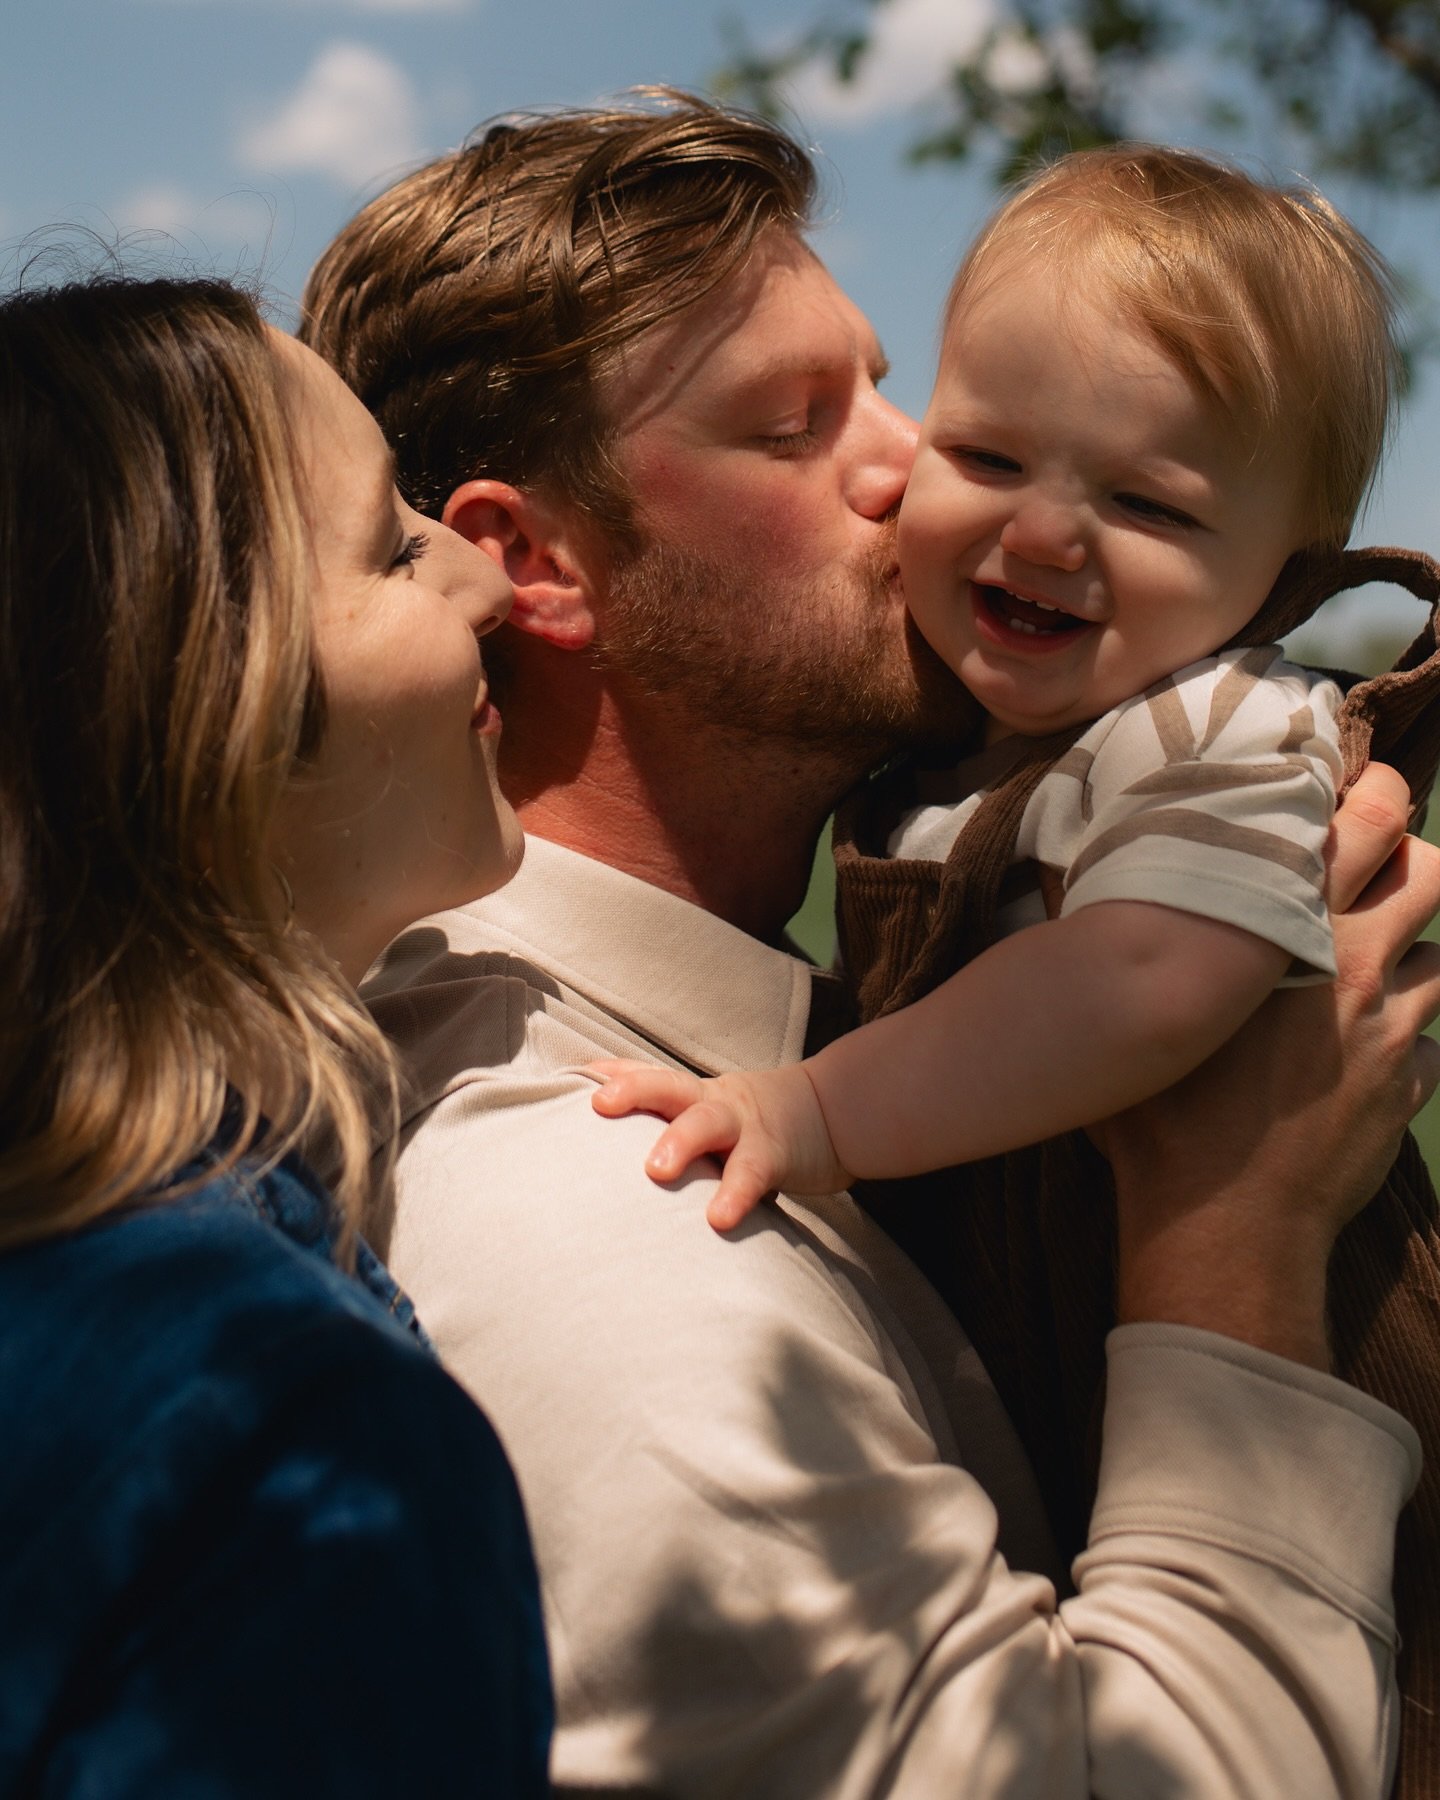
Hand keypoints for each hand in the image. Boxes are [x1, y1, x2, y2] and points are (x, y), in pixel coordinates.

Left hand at [588, 1060, 851, 1230]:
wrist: (830, 1116)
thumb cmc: (748, 1122)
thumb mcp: (704, 1108)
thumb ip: (660, 1113)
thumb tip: (597, 1107)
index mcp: (690, 1094)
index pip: (647, 1074)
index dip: (612, 1073)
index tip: (575, 1076)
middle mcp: (710, 1101)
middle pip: (668, 1085)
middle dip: (634, 1090)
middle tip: (600, 1105)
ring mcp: (743, 1124)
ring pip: (708, 1121)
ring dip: (681, 1140)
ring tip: (656, 1171)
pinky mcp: (774, 1153)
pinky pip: (752, 1173)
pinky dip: (735, 1194)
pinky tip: (719, 1219)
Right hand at [1098, 764, 1439, 1367]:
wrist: (1226, 1226)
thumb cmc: (1162, 1123)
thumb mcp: (1127, 1024)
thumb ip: (1115, 947)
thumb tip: (1064, 886)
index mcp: (1286, 938)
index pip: (1361, 829)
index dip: (1370, 795)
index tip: (1359, 788)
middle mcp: (1355, 971)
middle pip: (1426, 875)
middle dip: (1410, 857)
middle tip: (1379, 861)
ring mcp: (1393, 1033)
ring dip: (1413, 946)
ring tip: (1372, 958)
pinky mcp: (1407, 1090)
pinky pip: (1431, 1039)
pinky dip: (1408, 1032)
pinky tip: (1365, 1048)